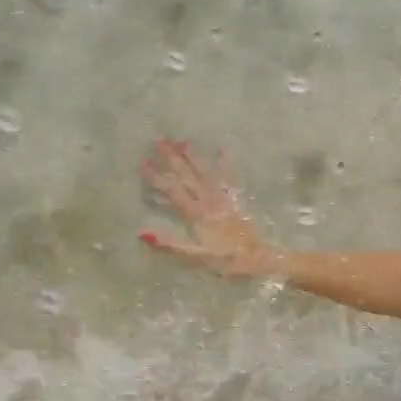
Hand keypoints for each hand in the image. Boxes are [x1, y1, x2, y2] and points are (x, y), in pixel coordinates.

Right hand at [138, 139, 284, 278]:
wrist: (259, 257)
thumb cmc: (226, 260)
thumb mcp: (196, 256)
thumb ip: (170, 244)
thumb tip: (142, 233)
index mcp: (196, 214)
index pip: (172, 191)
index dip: (156, 177)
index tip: (143, 161)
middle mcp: (209, 201)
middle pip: (188, 176)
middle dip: (173, 158)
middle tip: (160, 140)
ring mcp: (223, 199)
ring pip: (205, 173)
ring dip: (194, 157)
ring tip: (183, 141)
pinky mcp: (235, 201)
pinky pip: (228, 179)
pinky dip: (224, 164)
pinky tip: (221, 150)